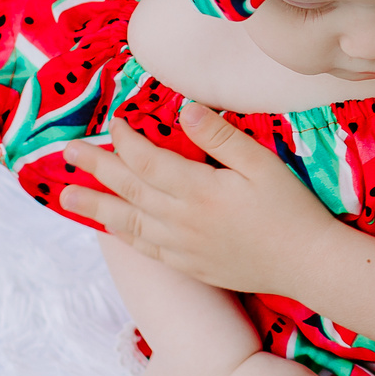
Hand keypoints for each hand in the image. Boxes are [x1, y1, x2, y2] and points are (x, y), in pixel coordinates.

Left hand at [62, 104, 341, 295]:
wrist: (308, 264)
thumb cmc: (292, 209)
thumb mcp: (263, 164)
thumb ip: (220, 138)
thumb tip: (184, 109)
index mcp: (198, 189)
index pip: (147, 160)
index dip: (126, 140)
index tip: (115, 124)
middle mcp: (181, 220)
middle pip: (128, 189)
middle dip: (96, 168)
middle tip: (67, 153)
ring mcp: (182, 247)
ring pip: (127, 222)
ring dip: (95, 206)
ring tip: (67, 196)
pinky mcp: (190, 266)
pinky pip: (145, 249)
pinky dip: (122, 235)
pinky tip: (110, 228)